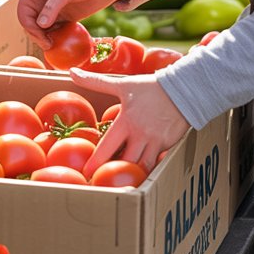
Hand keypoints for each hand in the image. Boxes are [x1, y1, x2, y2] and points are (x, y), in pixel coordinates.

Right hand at [17, 0, 132, 43]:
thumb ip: (53, 6)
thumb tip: (40, 25)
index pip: (23, 13)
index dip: (30, 28)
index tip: (44, 38)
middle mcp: (36, 0)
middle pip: (29, 24)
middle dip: (37, 35)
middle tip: (50, 45)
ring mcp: (47, 9)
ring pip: (38, 30)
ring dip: (45, 38)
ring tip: (56, 44)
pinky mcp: (58, 18)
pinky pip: (51, 31)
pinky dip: (54, 37)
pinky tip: (62, 40)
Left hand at [67, 69, 189, 173]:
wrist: (182, 90)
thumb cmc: (149, 88)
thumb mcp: (121, 84)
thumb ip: (96, 81)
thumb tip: (72, 72)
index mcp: (126, 122)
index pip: (107, 147)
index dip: (96, 162)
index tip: (87, 173)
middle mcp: (140, 135)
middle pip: (125, 162)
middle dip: (114, 172)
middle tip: (102, 180)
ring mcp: (156, 142)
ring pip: (142, 167)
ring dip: (132, 173)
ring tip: (121, 180)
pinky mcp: (168, 146)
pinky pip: (156, 162)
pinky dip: (147, 168)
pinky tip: (140, 172)